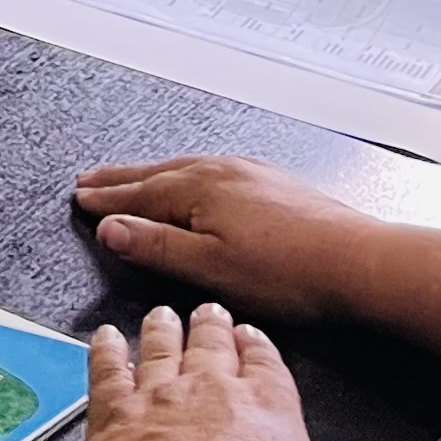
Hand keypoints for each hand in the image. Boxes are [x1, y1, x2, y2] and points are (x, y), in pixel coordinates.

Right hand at [72, 155, 381, 324]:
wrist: (360, 264)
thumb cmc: (290, 272)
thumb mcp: (211, 268)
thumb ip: (157, 246)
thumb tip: (112, 229)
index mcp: (200, 188)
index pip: (138, 195)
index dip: (107, 200)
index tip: (81, 199)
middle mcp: (222, 171)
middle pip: (157, 174)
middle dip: (121, 179)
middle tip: (90, 179)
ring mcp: (251, 174)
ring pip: (186, 168)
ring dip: (152, 174)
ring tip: (133, 178)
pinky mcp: (275, 184)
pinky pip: (214, 170)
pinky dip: (188, 174)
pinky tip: (197, 181)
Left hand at [79, 303, 436, 440]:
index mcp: (267, 407)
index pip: (267, 365)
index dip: (260, 349)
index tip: (254, 336)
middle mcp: (211, 389)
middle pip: (213, 346)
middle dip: (213, 325)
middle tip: (210, 309)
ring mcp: (158, 396)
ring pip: (161, 347)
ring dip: (162, 328)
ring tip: (162, 313)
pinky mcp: (113, 413)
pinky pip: (107, 369)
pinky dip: (104, 350)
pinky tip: (102, 338)